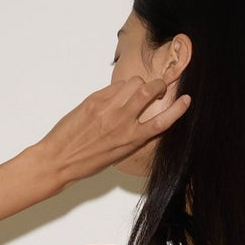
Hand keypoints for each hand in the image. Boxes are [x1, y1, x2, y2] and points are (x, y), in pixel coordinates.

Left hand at [35, 73, 190, 186]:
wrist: (58, 160)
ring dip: (139, 83)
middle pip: (150, 91)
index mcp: (132, 140)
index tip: (186, 100)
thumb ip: (132, 135)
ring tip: (134, 91)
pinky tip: (115, 96)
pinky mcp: (94, 100)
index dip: (178, 109)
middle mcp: (123, 122)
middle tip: (157, 87)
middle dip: (158, 84)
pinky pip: (115, 86)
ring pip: (134, 83)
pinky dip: (120, 88)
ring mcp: (108, 109)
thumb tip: (141, 118)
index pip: (162, 121)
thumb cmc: (87, 162)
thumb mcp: (118, 154)